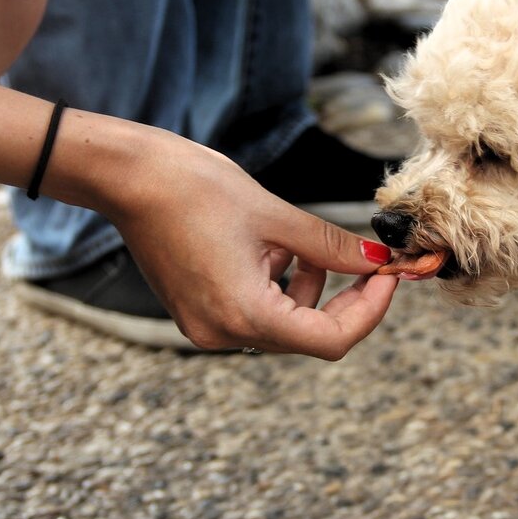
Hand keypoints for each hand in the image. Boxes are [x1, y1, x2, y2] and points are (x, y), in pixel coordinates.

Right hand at [101, 131, 398, 359]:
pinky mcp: (198, 314)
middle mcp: (224, 333)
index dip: (370, 311)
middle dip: (345, 299)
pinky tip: (273, 250)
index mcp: (245, 314)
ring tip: (300, 244)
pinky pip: (256, 314)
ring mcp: (207, 328)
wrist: (128, 178)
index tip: (389, 276)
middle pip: (309, 335)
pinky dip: (279, 288)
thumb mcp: (277, 217)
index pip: (331, 340)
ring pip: (285, 325)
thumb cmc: (195, 188)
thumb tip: (379, 261)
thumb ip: (333, 247)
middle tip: (370, 262)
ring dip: (311, 290)